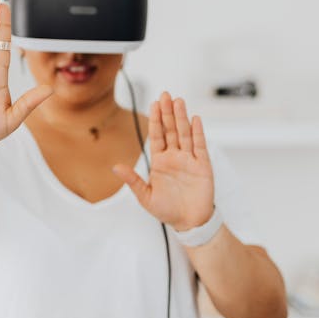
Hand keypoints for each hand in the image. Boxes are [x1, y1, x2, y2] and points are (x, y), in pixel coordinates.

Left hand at [112, 91, 214, 230]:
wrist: (188, 222)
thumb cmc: (167, 210)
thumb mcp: (145, 196)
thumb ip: (133, 180)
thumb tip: (115, 167)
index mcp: (160, 162)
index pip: (157, 136)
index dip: (156, 120)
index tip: (154, 104)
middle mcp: (175, 157)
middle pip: (171, 130)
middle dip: (168, 113)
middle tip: (165, 95)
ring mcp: (189, 160)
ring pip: (185, 134)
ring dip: (182, 118)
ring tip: (179, 101)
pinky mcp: (203, 166)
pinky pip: (200, 146)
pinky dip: (198, 133)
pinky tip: (195, 120)